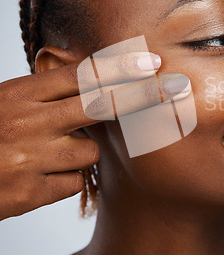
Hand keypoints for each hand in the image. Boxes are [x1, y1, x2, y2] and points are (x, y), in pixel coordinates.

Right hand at [0, 51, 189, 219]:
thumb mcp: (8, 102)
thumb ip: (47, 94)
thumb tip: (98, 83)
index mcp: (20, 93)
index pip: (80, 74)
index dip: (120, 66)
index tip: (152, 60)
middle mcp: (28, 122)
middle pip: (100, 104)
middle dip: (143, 94)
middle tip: (176, 87)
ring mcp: (30, 158)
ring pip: (90, 151)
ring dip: (81, 152)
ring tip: (48, 154)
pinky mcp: (30, 194)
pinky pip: (73, 181)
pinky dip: (64, 179)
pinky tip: (37, 178)